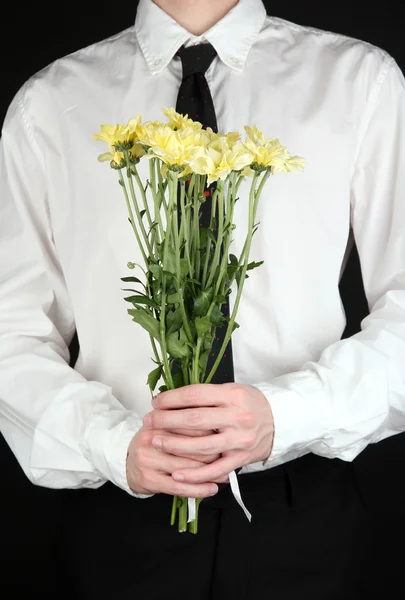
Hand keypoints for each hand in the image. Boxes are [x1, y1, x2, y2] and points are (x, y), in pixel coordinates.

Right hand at [126, 425, 227, 497]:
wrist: (125, 460)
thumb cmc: (153, 442)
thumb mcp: (165, 425)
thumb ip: (186, 421)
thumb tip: (218, 424)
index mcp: (159, 421)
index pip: (191, 424)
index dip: (211, 431)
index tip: (225, 436)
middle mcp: (152, 438)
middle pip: (190, 446)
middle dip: (213, 454)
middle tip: (228, 457)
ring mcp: (149, 459)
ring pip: (186, 468)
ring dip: (209, 474)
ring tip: (225, 475)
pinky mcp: (149, 479)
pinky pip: (178, 487)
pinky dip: (197, 489)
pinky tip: (211, 489)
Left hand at [142, 383, 273, 484]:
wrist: (279, 420)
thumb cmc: (250, 403)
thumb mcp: (232, 390)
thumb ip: (206, 395)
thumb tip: (171, 399)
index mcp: (233, 395)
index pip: (195, 395)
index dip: (172, 399)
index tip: (156, 402)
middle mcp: (237, 417)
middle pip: (194, 419)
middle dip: (167, 420)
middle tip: (149, 420)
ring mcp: (239, 440)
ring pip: (201, 445)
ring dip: (174, 445)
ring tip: (156, 441)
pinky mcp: (240, 458)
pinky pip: (214, 469)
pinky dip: (194, 474)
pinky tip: (176, 473)